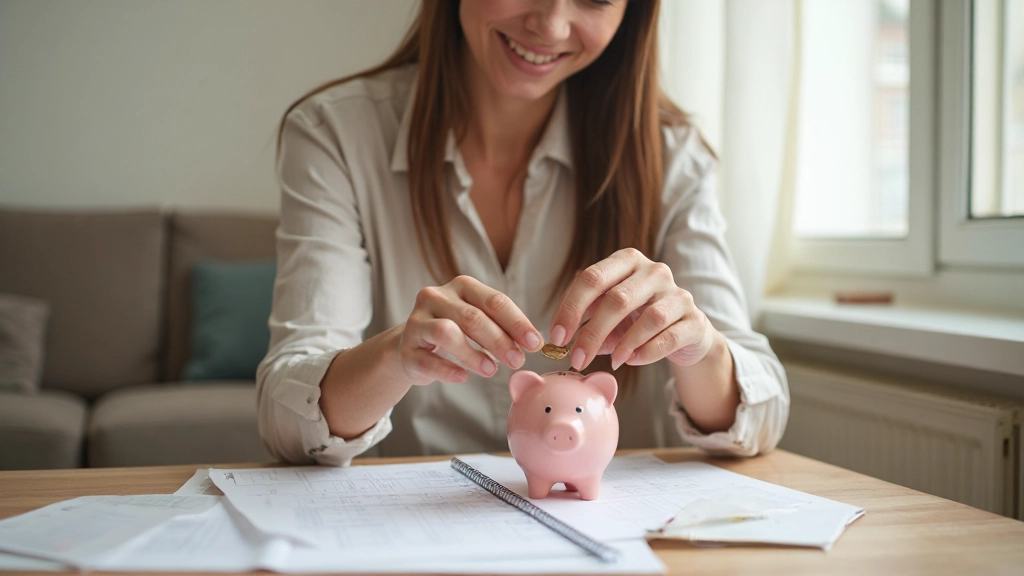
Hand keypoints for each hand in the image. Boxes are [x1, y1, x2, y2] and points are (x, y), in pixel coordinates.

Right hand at [398, 275, 543, 384]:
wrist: (412, 346)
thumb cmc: (455, 332)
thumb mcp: (478, 323)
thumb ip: (502, 327)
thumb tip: (534, 342)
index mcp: (461, 286)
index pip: (494, 301)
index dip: (517, 322)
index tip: (535, 343)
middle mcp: (436, 297)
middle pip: (473, 317)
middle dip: (499, 340)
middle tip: (518, 361)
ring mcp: (417, 322)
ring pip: (447, 333)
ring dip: (473, 353)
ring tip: (491, 370)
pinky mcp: (406, 349)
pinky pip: (427, 360)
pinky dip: (447, 370)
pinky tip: (463, 377)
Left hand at [549, 248, 713, 371]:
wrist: (685, 333)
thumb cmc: (639, 319)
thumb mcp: (610, 314)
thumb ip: (589, 317)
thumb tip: (565, 338)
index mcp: (626, 261)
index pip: (592, 278)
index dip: (570, 308)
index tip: (557, 336)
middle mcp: (654, 271)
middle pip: (617, 299)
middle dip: (592, 333)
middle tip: (577, 359)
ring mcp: (678, 294)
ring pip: (648, 318)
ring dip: (624, 344)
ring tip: (611, 361)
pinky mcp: (695, 320)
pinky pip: (670, 336)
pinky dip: (647, 352)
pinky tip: (632, 361)